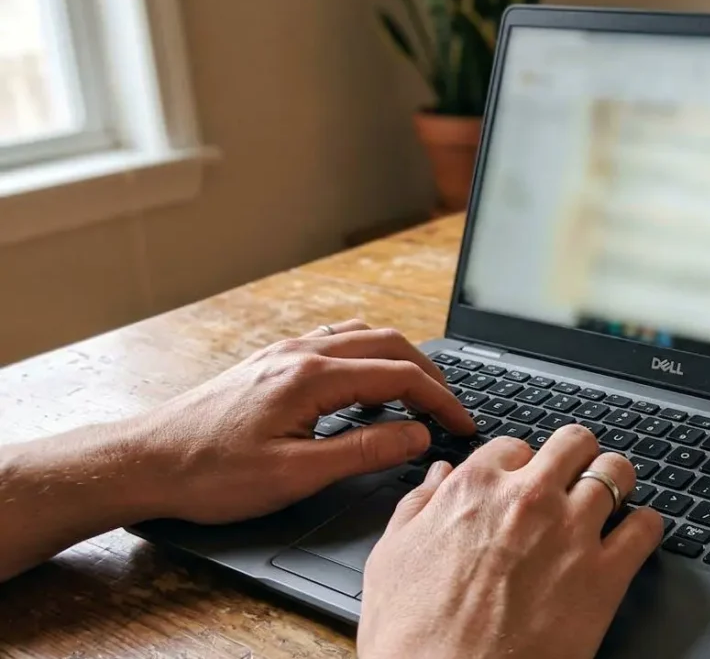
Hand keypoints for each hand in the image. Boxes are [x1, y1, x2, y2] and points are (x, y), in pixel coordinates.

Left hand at [126, 320, 473, 523]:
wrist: (143, 461)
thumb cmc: (210, 474)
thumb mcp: (296, 475)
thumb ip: (364, 451)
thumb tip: (416, 434)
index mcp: (313, 377)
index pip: (400, 376)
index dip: (441, 400)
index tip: (463, 424)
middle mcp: (301, 353)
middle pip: (389, 345)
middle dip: (430, 374)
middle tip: (451, 409)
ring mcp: (283, 353)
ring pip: (362, 336)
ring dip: (399, 360)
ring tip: (419, 394)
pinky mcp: (269, 362)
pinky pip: (334, 342)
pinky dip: (367, 357)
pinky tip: (365, 384)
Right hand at [358, 424, 664, 658]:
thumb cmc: (413, 637)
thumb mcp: (391, 559)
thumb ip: (416, 507)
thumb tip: (438, 478)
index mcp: (475, 490)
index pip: (515, 446)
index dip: (522, 464)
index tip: (526, 481)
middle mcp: (528, 500)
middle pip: (574, 443)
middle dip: (577, 456)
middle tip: (577, 476)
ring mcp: (571, 533)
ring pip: (617, 471)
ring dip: (617, 481)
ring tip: (614, 497)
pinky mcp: (605, 576)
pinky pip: (647, 527)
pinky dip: (646, 526)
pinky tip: (636, 535)